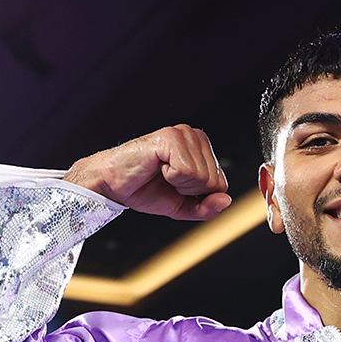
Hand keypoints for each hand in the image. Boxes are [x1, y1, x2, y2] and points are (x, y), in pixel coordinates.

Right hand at [64, 126, 231, 220]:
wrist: (114, 184)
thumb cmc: (146, 190)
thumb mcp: (183, 206)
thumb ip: (207, 207)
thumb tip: (226, 200)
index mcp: (203, 149)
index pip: (221, 185)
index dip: (198, 196)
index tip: (176, 187)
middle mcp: (196, 136)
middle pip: (213, 182)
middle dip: (189, 191)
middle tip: (167, 180)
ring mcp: (184, 134)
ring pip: (201, 177)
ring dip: (179, 184)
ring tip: (161, 173)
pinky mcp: (170, 137)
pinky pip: (186, 171)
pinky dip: (171, 177)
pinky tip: (158, 167)